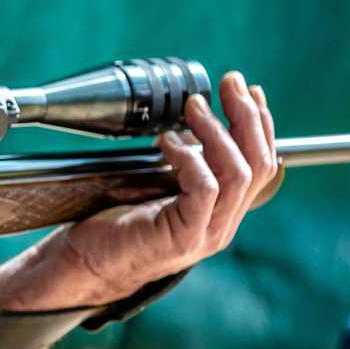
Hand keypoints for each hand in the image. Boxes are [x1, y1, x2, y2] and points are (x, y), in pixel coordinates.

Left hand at [48, 71, 277, 303]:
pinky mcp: (184, 237)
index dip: (260, 124)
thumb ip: (183, 167)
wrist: (88, 264)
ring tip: (193, 107)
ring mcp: (206, 233)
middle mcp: (222, 224)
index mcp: (221, 212)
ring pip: (237, 173)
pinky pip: (205, 188)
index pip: (261, 164)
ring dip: (216, 132)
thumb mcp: (158, 189)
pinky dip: (189, 158)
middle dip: (247, 117)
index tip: (248, 91)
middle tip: (230, 84)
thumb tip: (191, 127)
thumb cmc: (116, 226)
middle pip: (259, 164)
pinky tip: (167, 143)